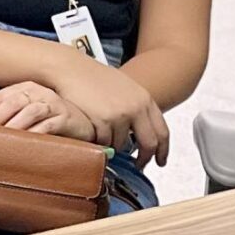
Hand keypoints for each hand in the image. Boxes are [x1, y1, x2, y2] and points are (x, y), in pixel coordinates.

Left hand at [0, 79, 99, 139]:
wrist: (82, 124)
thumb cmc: (48, 120)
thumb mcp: (26, 114)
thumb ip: (6, 117)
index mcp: (23, 88)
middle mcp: (37, 91)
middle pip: (12, 102)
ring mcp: (53, 103)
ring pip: (29, 111)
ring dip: (14, 126)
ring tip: (0, 139)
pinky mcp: (66, 117)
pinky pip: (49, 124)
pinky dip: (36, 133)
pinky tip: (25, 142)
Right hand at [50, 61, 169, 164]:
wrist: (71, 69)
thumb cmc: (93, 77)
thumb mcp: (124, 88)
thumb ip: (136, 108)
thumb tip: (140, 132)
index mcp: (145, 99)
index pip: (162, 131)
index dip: (163, 150)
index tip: (160, 161)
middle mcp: (136, 107)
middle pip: (149, 144)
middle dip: (144, 158)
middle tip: (139, 165)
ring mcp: (120, 115)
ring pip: (122, 144)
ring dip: (113, 145)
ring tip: (102, 135)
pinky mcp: (103, 121)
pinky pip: (104, 142)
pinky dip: (98, 141)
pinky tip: (91, 131)